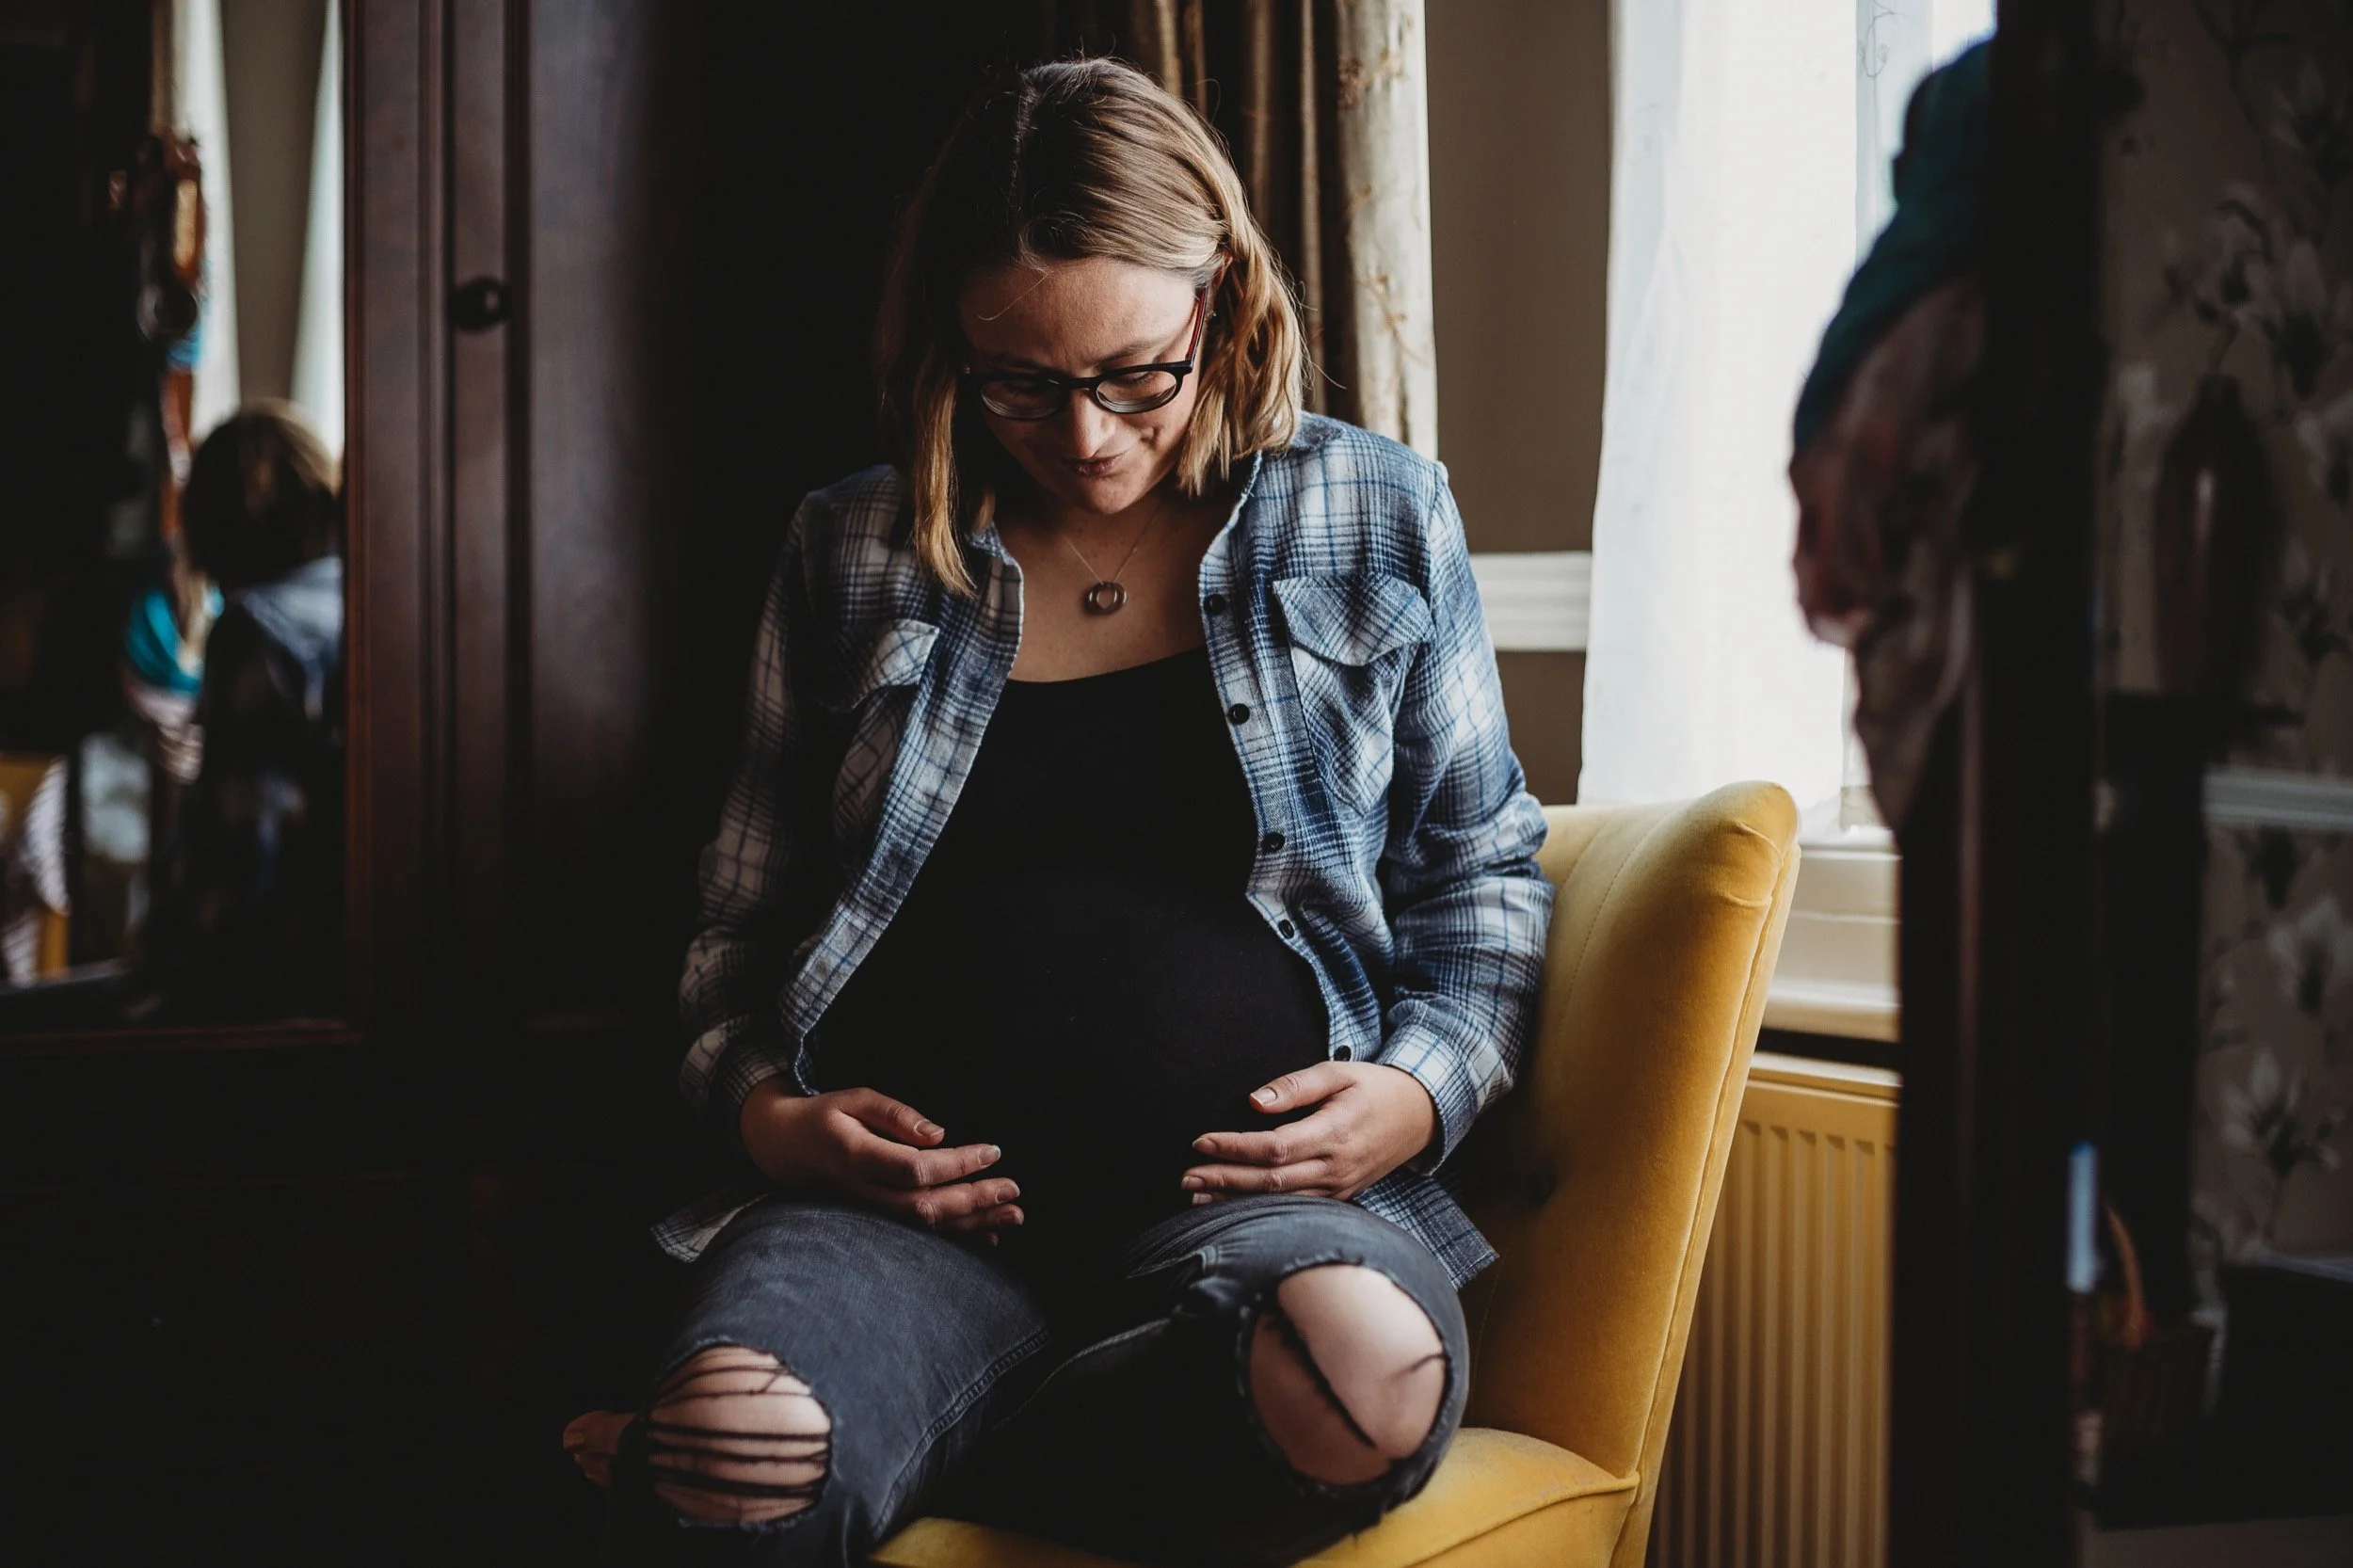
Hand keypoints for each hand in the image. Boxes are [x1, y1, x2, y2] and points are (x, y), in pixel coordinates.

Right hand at [739, 1082, 1023, 1239]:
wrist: (782, 1148)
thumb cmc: (824, 1116)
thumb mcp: (855, 1099)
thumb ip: (896, 1115)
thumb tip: (939, 1134)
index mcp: (856, 1157)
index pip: (915, 1169)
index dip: (957, 1164)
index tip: (993, 1151)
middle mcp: (863, 1192)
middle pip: (925, 1206)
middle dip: (974, 1200)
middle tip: (1014, 1190)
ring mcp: (868, 1213)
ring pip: (925, 1227)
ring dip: (974, 1224)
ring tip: (1014, 1217)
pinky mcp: (875, 1220)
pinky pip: (918, 1234)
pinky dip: (956, 1237)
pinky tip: (988, 1237)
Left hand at [1182, 1062, 1437, 1202]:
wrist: (1420, 1116)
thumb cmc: (1374, 1088)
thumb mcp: (1338, 1073)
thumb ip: (1295, 1086)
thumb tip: (1254, 1101)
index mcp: (1334, 1134)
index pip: (1274, 1148)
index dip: (1234, 1148)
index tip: (1200, 1142)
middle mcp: (1335, 1167)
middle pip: (1270, 1182)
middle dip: (1224, 1181)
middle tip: (1185, 1177)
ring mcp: (1339, 1188)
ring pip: (1280, 1203)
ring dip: (1236, 1201)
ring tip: (1196, 1197)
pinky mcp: (1340, 1197)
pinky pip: (1295, 1209)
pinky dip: (1262, 1209)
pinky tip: (1233, 1206)